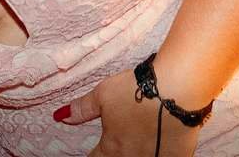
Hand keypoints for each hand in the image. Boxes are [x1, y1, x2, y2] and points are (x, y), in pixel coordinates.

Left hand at [56, 67, 201, 155]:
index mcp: (113, 148)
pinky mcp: (177, 156)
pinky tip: (161, 143)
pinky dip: (161, 152)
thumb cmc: (138, 90)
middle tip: (120, 144)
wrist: (177, 89)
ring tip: (140, 140)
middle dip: (116, 155)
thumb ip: (82, 109)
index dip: (93, 155)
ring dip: (138, 153)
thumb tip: (60, 116)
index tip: (94, 152)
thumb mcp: (103, 95)